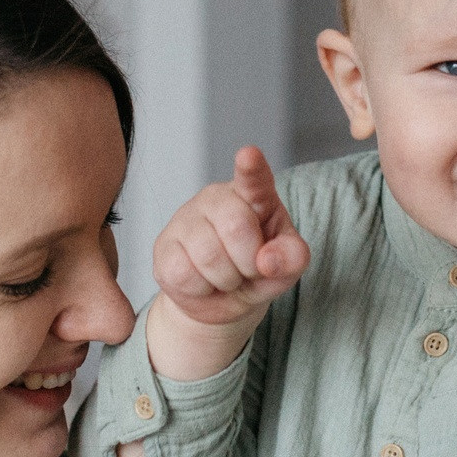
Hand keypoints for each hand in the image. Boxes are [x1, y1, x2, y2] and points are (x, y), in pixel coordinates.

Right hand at [147, 146, 309, 378]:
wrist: (223, 300)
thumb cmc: (258, 270)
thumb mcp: (287, 265)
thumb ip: (292, 257)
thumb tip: (267, 260)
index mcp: (253, 194)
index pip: (253, 177)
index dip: (251, 167)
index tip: (249, 155)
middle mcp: (216, 198)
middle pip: (236, 226)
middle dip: (249, 260)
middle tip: (249, 267)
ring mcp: (186, 218)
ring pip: (208, 256)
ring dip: (226, 278)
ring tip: (227, 275)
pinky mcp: (163, 246)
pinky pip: (184, 274)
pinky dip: (201, 288)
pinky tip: (204, 281)